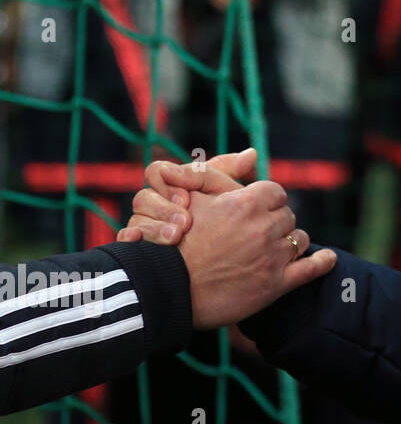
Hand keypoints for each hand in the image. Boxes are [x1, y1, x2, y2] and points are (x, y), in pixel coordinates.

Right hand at [118, 148, 258, 244]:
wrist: (202, 271)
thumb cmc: (220, 225)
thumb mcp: (225, 197)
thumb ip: (230, 174)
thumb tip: (252, 153)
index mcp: (170, 190)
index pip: (158, 172)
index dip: (170, 181)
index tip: (187, 198)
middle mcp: (152, 208)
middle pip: (143, 197)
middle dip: (163, 208)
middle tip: (184, 222)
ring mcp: (141, 229)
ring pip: (134, 219)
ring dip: (154, 228)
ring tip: (176, 237)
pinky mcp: (135, 249)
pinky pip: (125, 241)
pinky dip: (131, 241)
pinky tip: (143, 245)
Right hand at [180, 181, 335, 329]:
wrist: (167, 288)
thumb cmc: (176, 239)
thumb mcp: (193, 195)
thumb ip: (222, 171)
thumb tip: (253, 154)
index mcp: (248, 202)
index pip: (276, 192)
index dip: (266, 200)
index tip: (256, 209)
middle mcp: (265, 227)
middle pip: (287, 217)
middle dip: (276, 222)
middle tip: (259, 232)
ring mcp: (272, 257)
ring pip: (299, 239)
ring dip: (290, 241)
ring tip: (275, 248)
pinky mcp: (275, 285)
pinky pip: (311, 268)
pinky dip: (323, 262)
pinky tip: (328, 258)